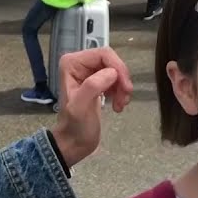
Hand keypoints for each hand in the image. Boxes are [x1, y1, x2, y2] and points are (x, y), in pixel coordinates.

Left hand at [51, 47, 132, 166]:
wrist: (74, 143)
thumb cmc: (75, 127)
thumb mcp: (80, 107)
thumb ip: (93, 86)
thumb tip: (112, 73)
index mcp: (71, 63)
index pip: (103, 54)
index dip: (118, 68)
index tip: (126, 88)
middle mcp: (79, 63)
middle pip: (111, 61)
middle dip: (121, 79)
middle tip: (124, 99)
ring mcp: (88, 72)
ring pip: (116, 70)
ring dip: (122, 88)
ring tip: (120, 105)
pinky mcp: (97, 82)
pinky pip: (116, 79)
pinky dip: (120, 91)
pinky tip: (117, 105)